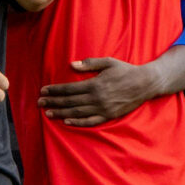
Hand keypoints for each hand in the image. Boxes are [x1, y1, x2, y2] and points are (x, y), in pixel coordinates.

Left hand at [39, 56, 164, 126]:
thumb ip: (89, 64)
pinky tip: (66, 121)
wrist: (145, 84)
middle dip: (53, 102)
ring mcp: (103, 109)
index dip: (55, 90)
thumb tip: (71, 65)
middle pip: (70, 101)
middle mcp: (97, 98)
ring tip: (48, 113)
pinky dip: (77, 122)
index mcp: (95, 84)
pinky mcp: (109, 116)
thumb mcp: (108, 62)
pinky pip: (90, 121)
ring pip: (77, 112)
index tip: (43, 90)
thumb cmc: (125, 71)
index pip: (69, 89)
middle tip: (39, 103)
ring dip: (61, 113)